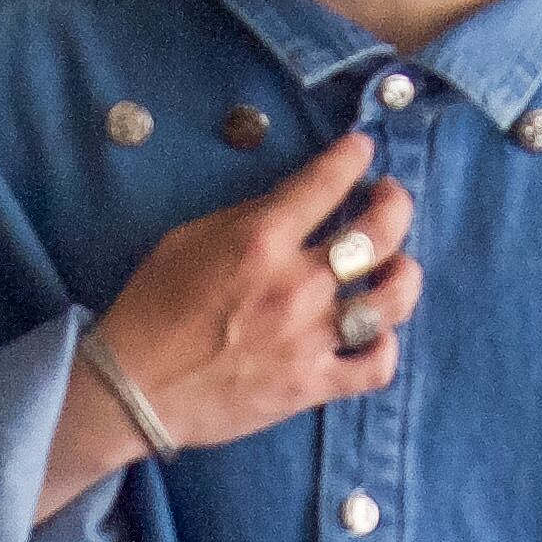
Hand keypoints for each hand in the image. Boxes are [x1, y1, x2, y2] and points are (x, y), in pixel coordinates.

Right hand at [50, 129, 419, 497]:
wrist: (136, 390)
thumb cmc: (153, 309)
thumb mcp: (189, 240)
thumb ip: (248, 217)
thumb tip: (294, 201)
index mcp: (262, 239)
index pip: (329, 181)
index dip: (355, 156)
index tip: (363, 150)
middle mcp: (295, 285)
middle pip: (380, 233)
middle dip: (396, 204)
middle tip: (390, 201)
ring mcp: (309, 338)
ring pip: (392, 300)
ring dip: (405, 276)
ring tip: (397, 269)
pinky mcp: (312, 385)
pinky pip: (377, 367)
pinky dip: (385, 348)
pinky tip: (375, 335)